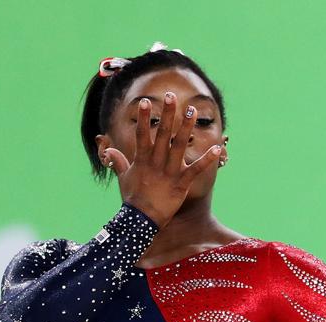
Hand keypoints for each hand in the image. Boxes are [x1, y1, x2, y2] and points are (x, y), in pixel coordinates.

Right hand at [102, 91, 221, 228]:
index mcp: (143, 160)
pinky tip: (218, 149)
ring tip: (192, 110)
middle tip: (171, 96)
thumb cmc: (132, 200)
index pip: (143, 135)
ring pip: (179, 146)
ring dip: (186, 127)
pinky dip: (207, 160)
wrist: (142, 221)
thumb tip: (108, 150)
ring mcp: (170, 172)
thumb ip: (119, 161)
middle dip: (167, 114)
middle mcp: (157, 163)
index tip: (146, 102)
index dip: (145, 118)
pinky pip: (196, 169)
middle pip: (163, 134)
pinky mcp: (182, 184)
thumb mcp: (124, 178)